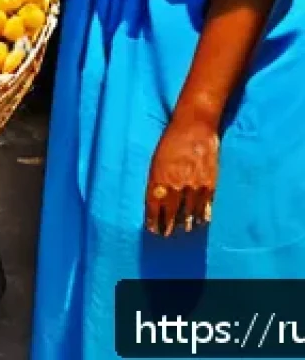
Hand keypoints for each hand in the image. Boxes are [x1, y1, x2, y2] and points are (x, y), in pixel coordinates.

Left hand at [145, 117, 218, 235]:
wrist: (194, 127)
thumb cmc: (171, 140)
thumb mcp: (157, 158)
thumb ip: (157, 179)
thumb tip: (157, 197)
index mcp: (159, 177)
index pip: (154, 206)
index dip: (153, 219)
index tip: (152, 229)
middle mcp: (176, 184)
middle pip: (171, 212)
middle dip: (168, 225)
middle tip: (166, 234)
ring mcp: (194, 185)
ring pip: (189, 212)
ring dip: (185, 223)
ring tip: (183, 229)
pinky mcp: (209, 183)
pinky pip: (206, 205)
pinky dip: (202, 215)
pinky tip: (201, 221)